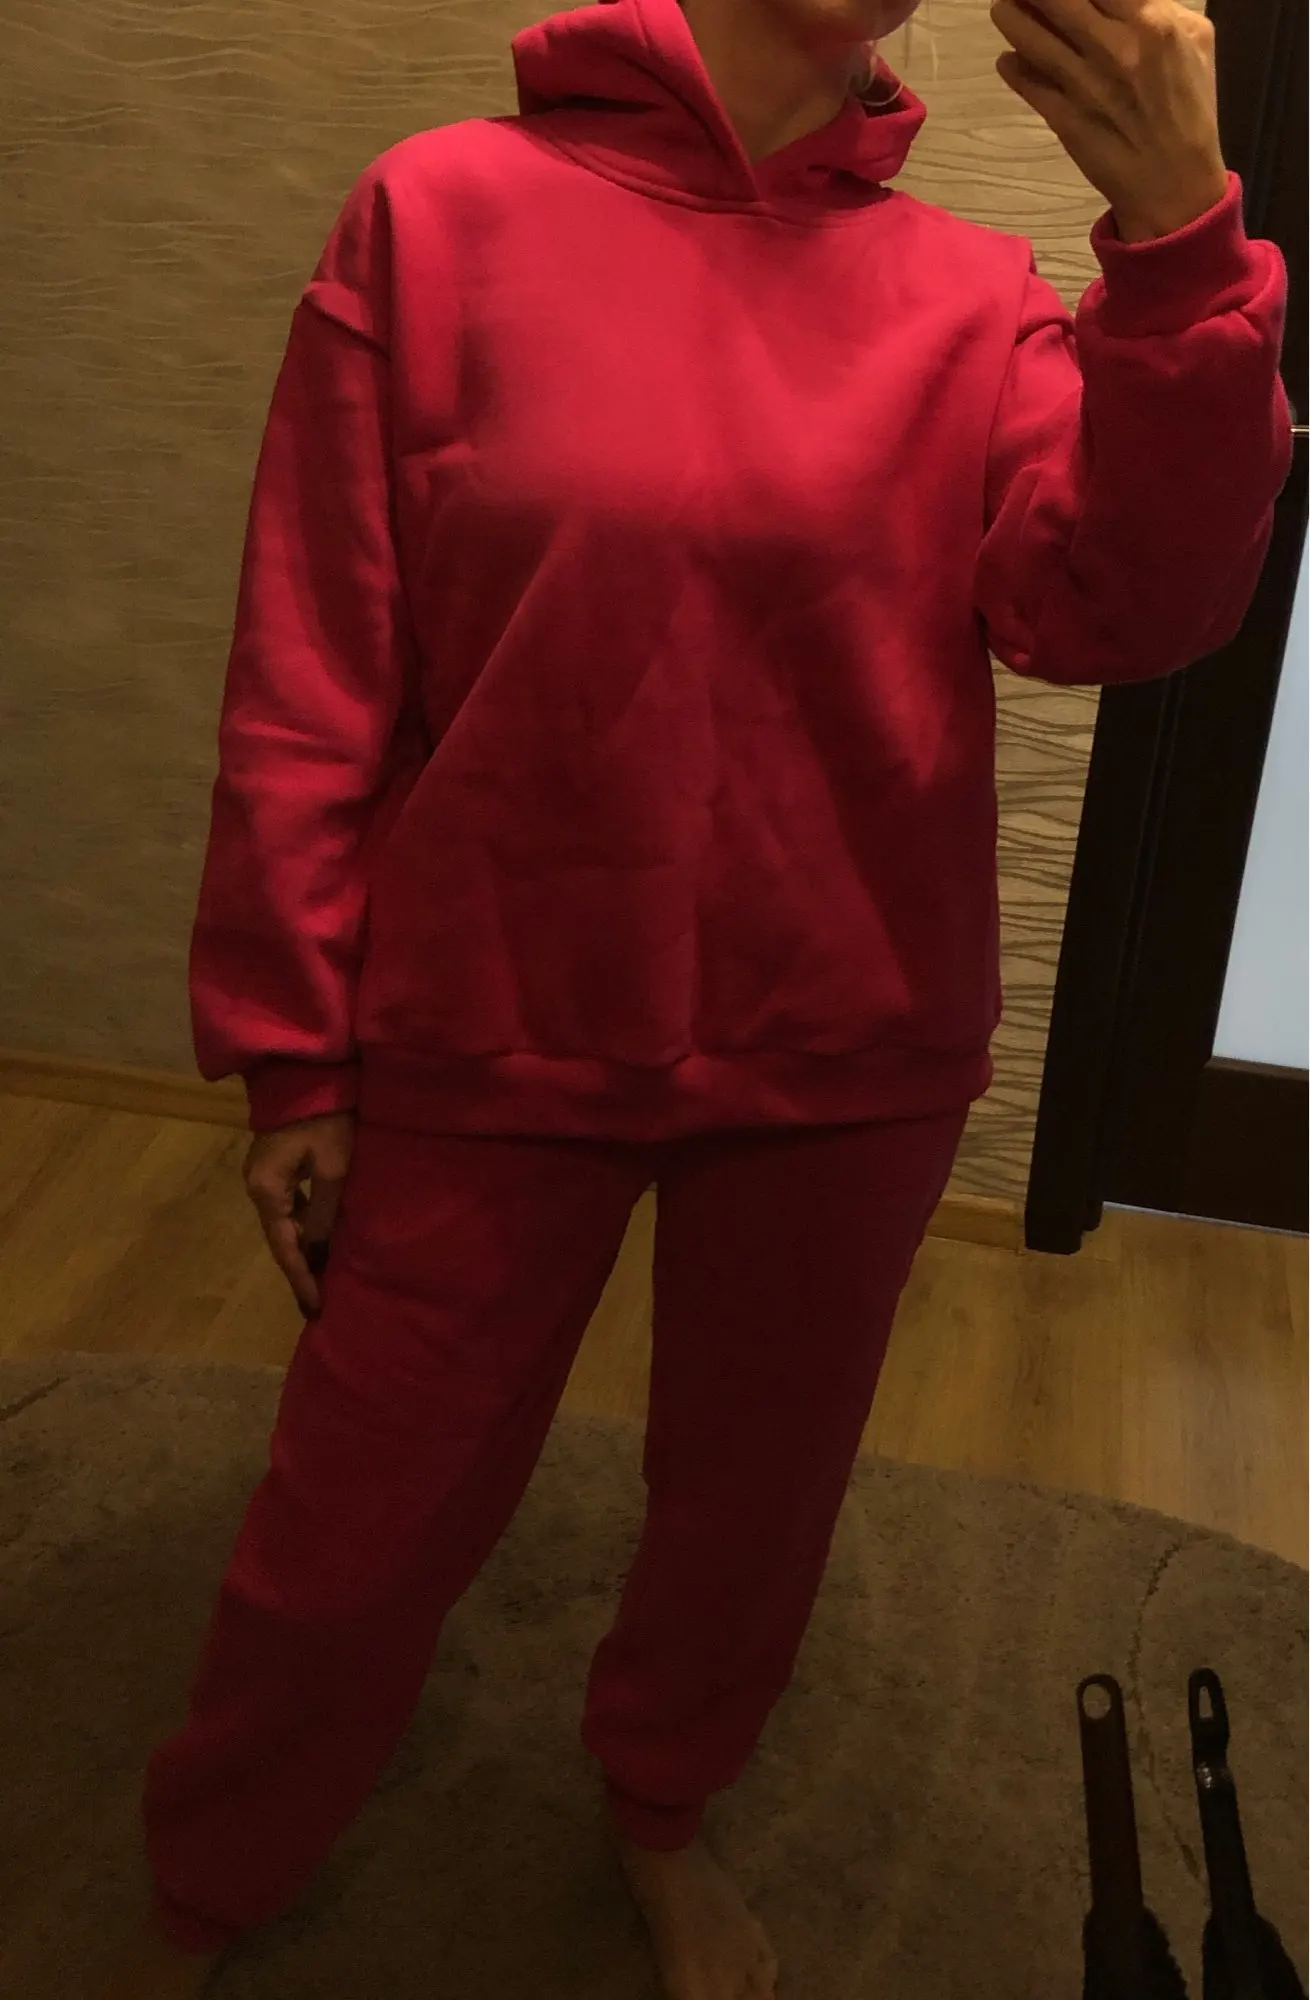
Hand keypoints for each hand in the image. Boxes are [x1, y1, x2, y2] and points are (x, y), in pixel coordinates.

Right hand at [243, 1111, 355, 1316]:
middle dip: (301, 1270)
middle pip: (281, 1240)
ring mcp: (264, 1176)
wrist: (306, 1073)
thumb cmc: (325, 1118)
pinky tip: (321, 1240)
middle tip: (320, 1303)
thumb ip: (325, 1212)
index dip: (302, 1278)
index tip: (316, 1308)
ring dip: (304, 1250)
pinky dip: (305, 1227)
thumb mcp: (332, 1167)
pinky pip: (290, 1207)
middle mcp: (257, 1188)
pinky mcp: (277, 1166)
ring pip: (285, 1224)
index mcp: (266, 1190)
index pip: (285, 1247)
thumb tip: (319, 1251)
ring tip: (323, 1278)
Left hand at [990, 0, 1228, 241]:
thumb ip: (1159, 4)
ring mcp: (1084, 83)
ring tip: (1005, 8)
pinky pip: (1026, 81)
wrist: (1174, 182)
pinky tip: (1010, 58)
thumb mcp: (1194, 39)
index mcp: (1152, 20)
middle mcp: (1114, 46)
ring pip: (1030, 35)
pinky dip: (1012, 65)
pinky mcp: (1063, 117)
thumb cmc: (1189, 106)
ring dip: (1010, 15)